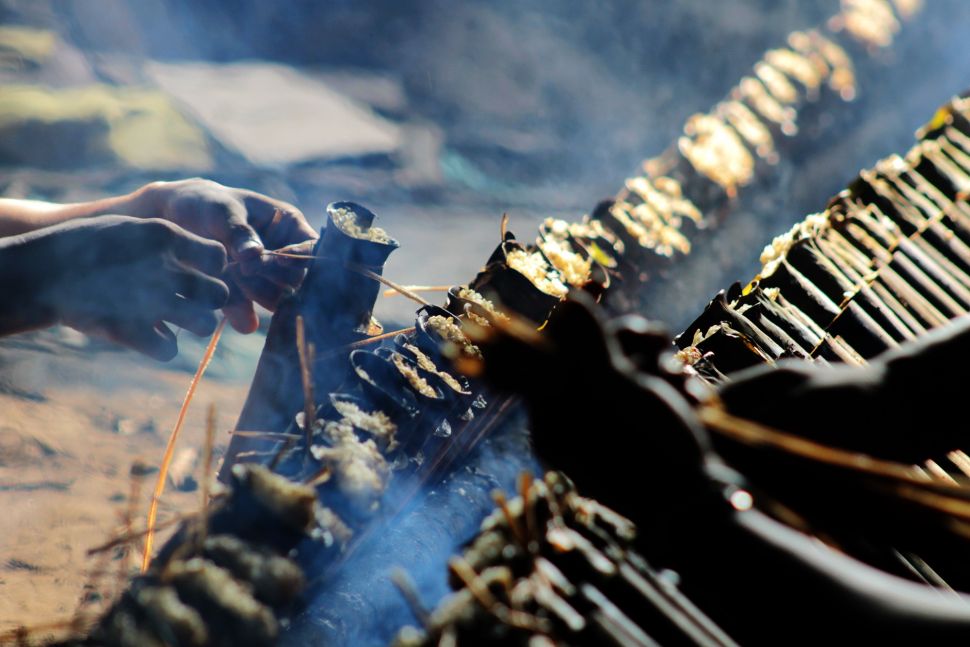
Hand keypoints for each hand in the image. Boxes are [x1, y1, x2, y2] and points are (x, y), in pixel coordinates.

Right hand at [0, 215, 228, 360]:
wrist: (45, 271)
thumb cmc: (91, 245)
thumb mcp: (133, 229)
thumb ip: (170, 241)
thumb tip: (212, 255)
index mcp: (165, 237)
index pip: (218, 256)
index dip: (213, 267)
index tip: (197, 271)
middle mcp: (164, 269)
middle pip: (219, 294)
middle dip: (210, 301)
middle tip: (192, 301)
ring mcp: (149, 301)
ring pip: (205, 325)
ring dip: (193, 325)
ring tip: (173, 320)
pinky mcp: (129, 331)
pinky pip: (169, 350)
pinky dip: (161, 347)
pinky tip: (148, 335)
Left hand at [132, 179, 317, 332]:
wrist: (173, 220)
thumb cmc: (204, 204)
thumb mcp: (220, 211)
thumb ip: (238, 232)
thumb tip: (254, 256)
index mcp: (289, 224)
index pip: (312, 247)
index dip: (299, 258)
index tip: (274, 261)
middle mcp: (285, 253)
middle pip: (298, 278)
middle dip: (271, 277)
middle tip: (242, 269)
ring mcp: (268, 278)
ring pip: (278, 298)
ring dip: (254, 293)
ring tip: (229, 275)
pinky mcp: (248, 297)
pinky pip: (254, 313)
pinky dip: (240, 311)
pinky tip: (225, 299)